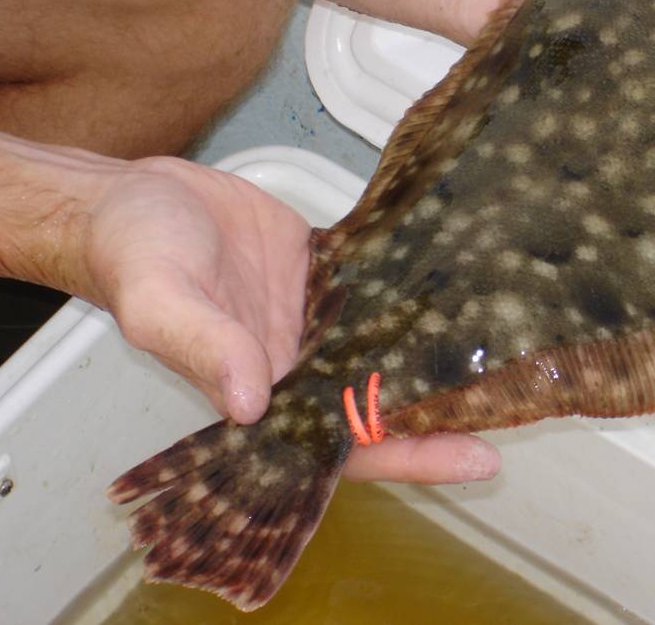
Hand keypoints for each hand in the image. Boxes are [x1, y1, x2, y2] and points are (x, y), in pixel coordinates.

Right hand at [84, 155, 500, 483]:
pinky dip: (418, 288)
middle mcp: (303, 361)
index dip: (410, 455)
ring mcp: (319, 315)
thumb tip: (249, 401)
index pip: (347, 441)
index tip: (476, 457)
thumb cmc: (134, 255)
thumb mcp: (161, 302)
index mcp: (266, 389)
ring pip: (391, 345)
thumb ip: (203, 346)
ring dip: (440, 350)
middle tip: (519, 398)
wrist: (134, 196)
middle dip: (448, 406)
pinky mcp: (327, 269)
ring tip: (509, 344)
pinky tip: (464, 282)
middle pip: (386, 397)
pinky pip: (380, 285)